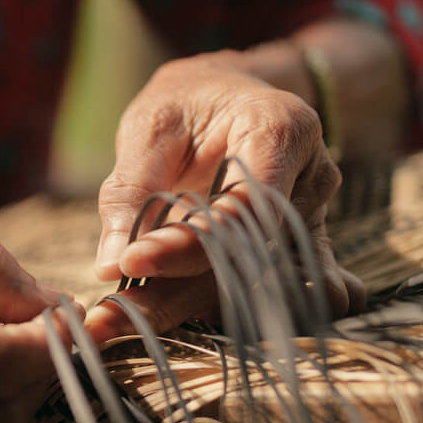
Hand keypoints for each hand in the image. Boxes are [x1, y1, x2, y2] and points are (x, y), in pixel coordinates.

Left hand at [87, 51, 365, 339]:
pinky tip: (176, 321)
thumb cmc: (188, 105)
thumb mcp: (151, 125)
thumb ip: (132, 188)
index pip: (241, 208)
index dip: (187, 245)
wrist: (226, 101)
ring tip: (121, 322)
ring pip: (254, 287)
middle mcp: (310, 183)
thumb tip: (112, 264)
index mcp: (283, 131)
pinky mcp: (302, 253)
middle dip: (175, 297)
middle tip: (107, 319)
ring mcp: (314, 223)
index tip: (130, 263)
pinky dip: (227, 314)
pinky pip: (275, 296)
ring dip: (187, 312)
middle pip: (247, 259)